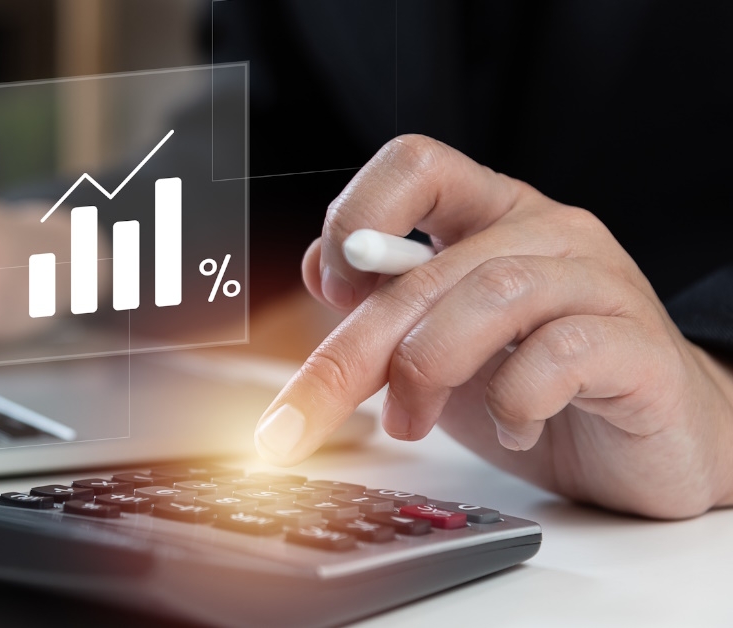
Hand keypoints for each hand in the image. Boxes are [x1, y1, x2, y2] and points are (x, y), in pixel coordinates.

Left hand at [254, 134, 732, 518]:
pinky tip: (512, 428)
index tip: (331, 289)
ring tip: (410, 421)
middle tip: (310, 412)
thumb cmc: (541, 385)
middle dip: (358, 349)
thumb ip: (386, 303)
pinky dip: (516, 399)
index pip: (416, 164)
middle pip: (433, 265)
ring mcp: (600, 283)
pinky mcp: (641, 349)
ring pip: (496, 292)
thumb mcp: (442, 342)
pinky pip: (565, 352)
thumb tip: (316, 269)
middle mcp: (546, 233)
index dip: (357, 213)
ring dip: (429, 367)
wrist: (646, 445)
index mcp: (489, 215)